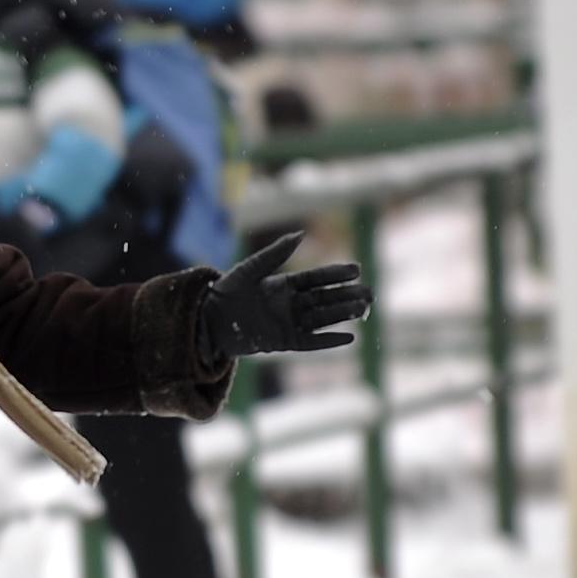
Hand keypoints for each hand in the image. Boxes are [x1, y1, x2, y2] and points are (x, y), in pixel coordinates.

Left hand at [202, 231, 369, 362]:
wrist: (206, 321)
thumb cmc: (225, 292)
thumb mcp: (250, 269)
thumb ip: (276, 253)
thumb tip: (301, 234)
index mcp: (283, 285)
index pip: (316, 278)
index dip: (336, 274)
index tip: (357, 269)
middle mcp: (289, 304)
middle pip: (325, 299)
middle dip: (347, 295)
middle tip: (370, 292)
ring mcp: (288, 324)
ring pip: (322, 319)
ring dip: (343, 314)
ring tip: (364, 309)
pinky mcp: (283, 343)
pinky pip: (311, 342)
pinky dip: (329, 340)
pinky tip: (350, 337)